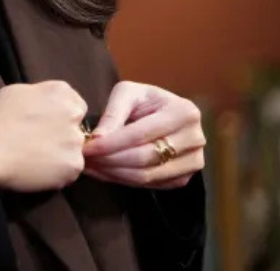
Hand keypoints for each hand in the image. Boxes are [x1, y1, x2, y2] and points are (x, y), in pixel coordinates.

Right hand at [0, 81, 87, 191]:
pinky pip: (70, 171)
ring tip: (37, 159)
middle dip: (65, 134)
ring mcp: (75, 141)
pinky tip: (38, 170)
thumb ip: (41, 95)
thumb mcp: (18, 91)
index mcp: (60, 92)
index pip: (76, 104)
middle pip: (78, 127)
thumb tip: (48, 104)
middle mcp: (73, 114)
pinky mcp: (73, 166)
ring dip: (62, 154)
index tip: (48, 125)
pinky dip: (58, 173)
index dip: (61, 116)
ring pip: (75, 150)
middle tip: (41, 142)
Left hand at [81, 81, 204, 188]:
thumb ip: (113, 113)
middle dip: (110, 161)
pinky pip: (151, 185)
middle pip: (144, 158)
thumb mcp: (128, 93)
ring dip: (114, 174)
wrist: (165, 114)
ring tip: (91, 166)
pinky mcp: (184, 178)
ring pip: (146, 175)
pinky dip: (124, 181)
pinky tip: (106, 173)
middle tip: (84, 160)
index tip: (87, 147)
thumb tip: (98, 139)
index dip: (111, 143)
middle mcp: (195, 138)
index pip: (141, 134)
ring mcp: (193, 161)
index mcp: (184, 112)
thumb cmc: (146, 101)